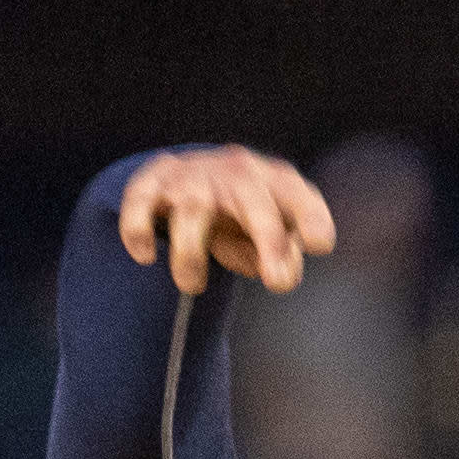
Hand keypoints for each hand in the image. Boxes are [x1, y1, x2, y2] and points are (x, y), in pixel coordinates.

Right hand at [117, 148, 336, 297]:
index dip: (310, 217)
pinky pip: (140, 201)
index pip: (295, 195)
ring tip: (192, 286)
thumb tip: (282, 274)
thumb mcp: (268, 233)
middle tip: (277, 282)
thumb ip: (282, 256)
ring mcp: (192, 176)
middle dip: (267, 238)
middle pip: (251, 199)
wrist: (191, 177)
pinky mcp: (153, 183)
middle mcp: (234, 173)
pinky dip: (138, 229)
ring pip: (192, 207)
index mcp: (271, 182)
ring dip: (191, 253)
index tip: (320, 244)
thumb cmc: (242, 215)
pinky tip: (146, 256)